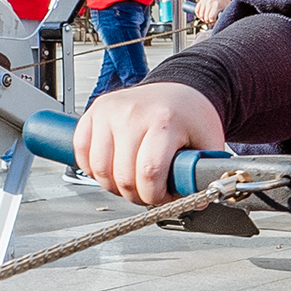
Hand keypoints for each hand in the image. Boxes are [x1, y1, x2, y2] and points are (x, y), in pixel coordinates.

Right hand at [76, 81, 225, 205]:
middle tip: (147, 193)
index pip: (150, 172)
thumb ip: (203, 173)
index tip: (162, 197)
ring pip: (99, 168)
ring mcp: (110, 111)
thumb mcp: (208, 142)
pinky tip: (109, 169)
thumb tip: (197, 201)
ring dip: (113, 186)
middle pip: (123, 176)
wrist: (178, 89)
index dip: (154, 195)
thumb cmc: (190, 116)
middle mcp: (133, 113)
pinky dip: (91, 169)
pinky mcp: (95, 111)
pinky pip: (81, 151)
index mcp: (164, 121)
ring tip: (129, 182)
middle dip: (136, 195)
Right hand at [194, 0, 234, 28]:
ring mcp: (204, 1)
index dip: (212, 22)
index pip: (211, 17)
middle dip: (208, 21)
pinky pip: (196, 10)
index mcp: (216, 5)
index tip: (214, 21)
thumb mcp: (225, 11)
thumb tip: (215, 24)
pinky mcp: (201, 1)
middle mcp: (209, 2)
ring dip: (203, 19)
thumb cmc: (223, 5)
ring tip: (207, 19)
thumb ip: (220, 17)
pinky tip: (202, 16)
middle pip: (205, 17)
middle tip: (210, 21)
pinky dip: (198, 15)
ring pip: (200, 15)